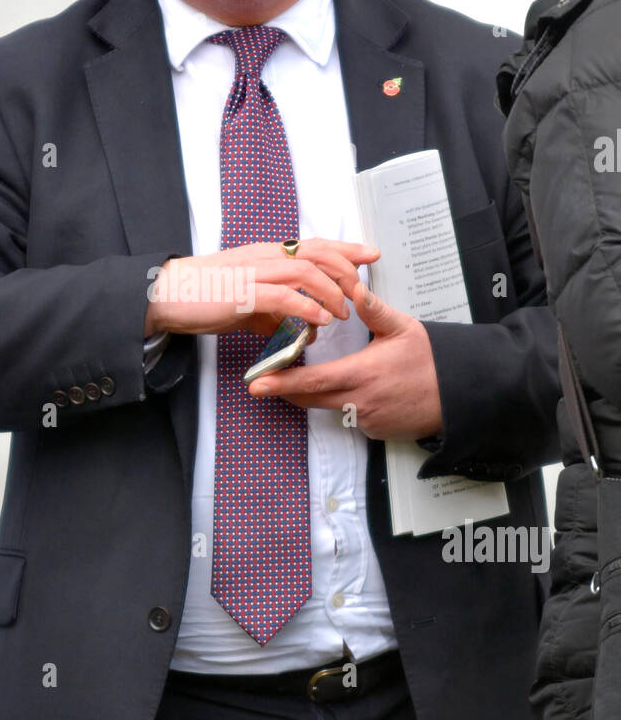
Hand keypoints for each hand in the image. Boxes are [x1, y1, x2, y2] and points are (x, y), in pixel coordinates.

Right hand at [144, 239, 379, 337]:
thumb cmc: (205, 296)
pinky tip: (319, 321)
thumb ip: (275, 312)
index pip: (314, 245)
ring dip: (330, 292)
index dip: (345, 248)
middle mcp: (265, 257)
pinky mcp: (243, 293)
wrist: (168, 294)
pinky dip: (306, 307)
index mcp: (267, 254)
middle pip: (317, 253)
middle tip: (363, 289)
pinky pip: (283, 296)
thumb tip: (298, 328)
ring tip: (343, 312)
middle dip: (347, 268)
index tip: (371, 254)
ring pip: (306, 272)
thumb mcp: (248, 303)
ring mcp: (254, 272)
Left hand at [248, 281, 442, 440]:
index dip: (282, 384)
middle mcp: (359, 401)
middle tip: (263, 383)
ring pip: (331, 407)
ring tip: (330, 376)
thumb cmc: (432, 360)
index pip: (312, 381)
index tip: (257, 383)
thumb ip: (374, 311)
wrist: (461, 395)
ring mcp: (367, 420)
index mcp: (362, 373)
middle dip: (286, 391)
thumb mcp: (404, 329)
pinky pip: (351, 417)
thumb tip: (355, 288)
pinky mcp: (375, 431)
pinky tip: (364, 390)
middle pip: (311, 399)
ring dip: (322, 394)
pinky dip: (348, 404)